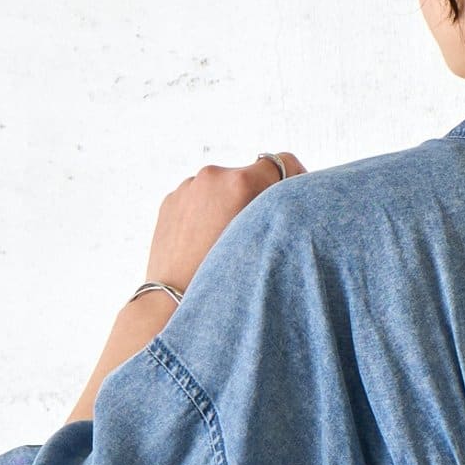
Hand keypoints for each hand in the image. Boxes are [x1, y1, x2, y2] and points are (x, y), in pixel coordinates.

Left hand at [143, 151, 309, 292]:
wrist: (171, 303)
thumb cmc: (223, 283)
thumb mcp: (262, 245)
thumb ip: (277, 212)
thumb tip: (288, 197)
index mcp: (237, 183)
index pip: (280, 161)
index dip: (294, 177)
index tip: (294, 198)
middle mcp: (210, 176)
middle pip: (249, 177)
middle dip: (257, 199)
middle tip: (258, 235)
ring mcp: (186, 188)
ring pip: (222, 190)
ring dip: (231, 207)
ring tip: (228, 245)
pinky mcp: (170, 202)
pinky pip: (198, 201)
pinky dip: (207, 216)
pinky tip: (207, 246)